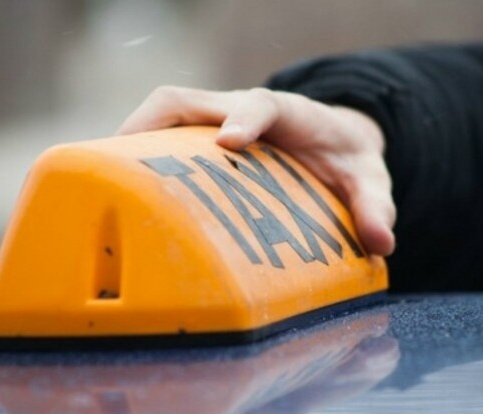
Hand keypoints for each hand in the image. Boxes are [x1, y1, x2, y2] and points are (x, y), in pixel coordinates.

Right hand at [118, 86, 395, 255]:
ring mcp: (214, 119)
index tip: (230, 141)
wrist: (333, 139)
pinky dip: (134, 154)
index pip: (260, 104)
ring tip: (100, 182)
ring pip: (161, 113)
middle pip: (184, 100)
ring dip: (130, 141)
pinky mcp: (199, 136)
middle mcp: (241, 110)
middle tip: (123, 166)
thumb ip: (375, 205)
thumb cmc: (343, 160)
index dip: (243, 118)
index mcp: (285, 113)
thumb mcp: (368, 180)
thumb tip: (382, 244)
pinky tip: (116, 191)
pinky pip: (158, 134)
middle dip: (153, 126)